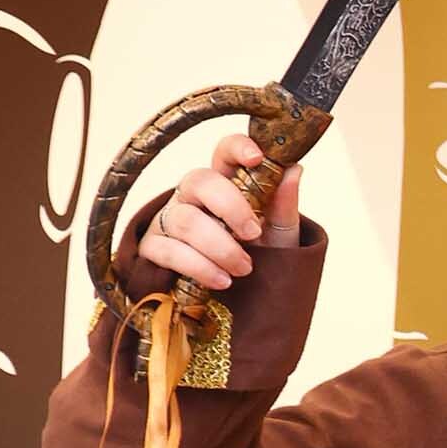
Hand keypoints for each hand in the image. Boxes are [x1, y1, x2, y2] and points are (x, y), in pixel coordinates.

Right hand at [132, 156, 301, 297]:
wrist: (243, 299)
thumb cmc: (260, 256)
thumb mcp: (280, 234)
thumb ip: (284, 206)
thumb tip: (294, 170)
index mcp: (226, 183)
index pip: (225, 152)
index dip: (237, 148)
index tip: (257, 159)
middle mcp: (193, 195)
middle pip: (199, 180)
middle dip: (230, 208)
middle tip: (253, 234)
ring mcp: (169, 219)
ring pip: (184, 220)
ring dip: (220, 247)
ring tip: (244, 268)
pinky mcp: (153, 247)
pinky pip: (168, 251)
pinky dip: (199, 267)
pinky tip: (222, 280)